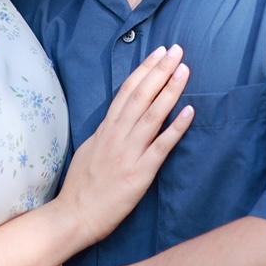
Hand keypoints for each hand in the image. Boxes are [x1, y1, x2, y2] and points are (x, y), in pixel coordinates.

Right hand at [55, 45, 193, 247]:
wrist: (75, 215)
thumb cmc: (81, 186)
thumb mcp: (90, 149)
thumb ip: (106, 132)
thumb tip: (118, 117)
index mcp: (105, 129)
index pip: (127, 91)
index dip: (144, 70)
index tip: (159, 53)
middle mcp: (117, 135)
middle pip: (141, 95)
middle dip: (160, 71)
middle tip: (177, 50)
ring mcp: (129, 152)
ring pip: (152, 114)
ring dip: (170, 90)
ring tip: (185, 70)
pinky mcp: (140, 172)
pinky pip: (161, 146)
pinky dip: (176, 127)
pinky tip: (190, 111)